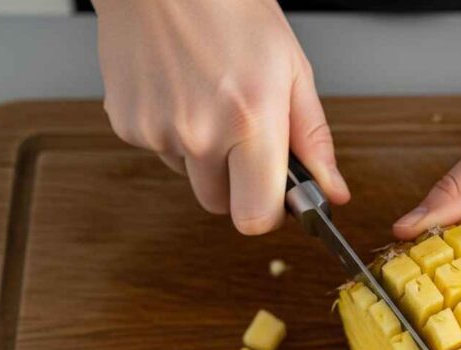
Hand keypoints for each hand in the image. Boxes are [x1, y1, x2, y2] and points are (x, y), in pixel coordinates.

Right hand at [94, 0, 348, 233]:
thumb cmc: (230, 9)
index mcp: (250, 121)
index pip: (256, 217)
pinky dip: (173, 132)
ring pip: (191, 177)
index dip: (268, 211)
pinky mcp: (127, 124)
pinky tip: (181, 91)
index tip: (276, 194)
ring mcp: (158, 131)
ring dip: (204, 155)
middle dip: (238, 184)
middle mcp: (200, 133)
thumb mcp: (292, 70)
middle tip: (244, 137)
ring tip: (210, 100)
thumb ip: (313, 139)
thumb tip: (333, 191)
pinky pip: (161, 151)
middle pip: (221, 205)